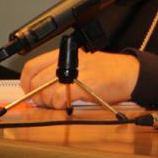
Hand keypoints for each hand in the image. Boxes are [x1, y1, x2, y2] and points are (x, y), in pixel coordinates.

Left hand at [19, 49, 139, 109]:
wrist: (130, 73)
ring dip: (49, 102)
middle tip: (46, 102)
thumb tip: (38, 87)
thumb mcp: (81, 64)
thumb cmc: (109, 70)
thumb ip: (60, 71)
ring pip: (46, 91)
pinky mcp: (85, 84)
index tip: (29, 91)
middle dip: (37, 97)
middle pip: (37, 82)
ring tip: (59, 103)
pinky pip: (60, 97)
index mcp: (65, 54)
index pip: (32, 66)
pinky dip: (60, 104)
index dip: (26, 82)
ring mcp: (76, 71)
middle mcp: (69, 60)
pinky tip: (68, 103)